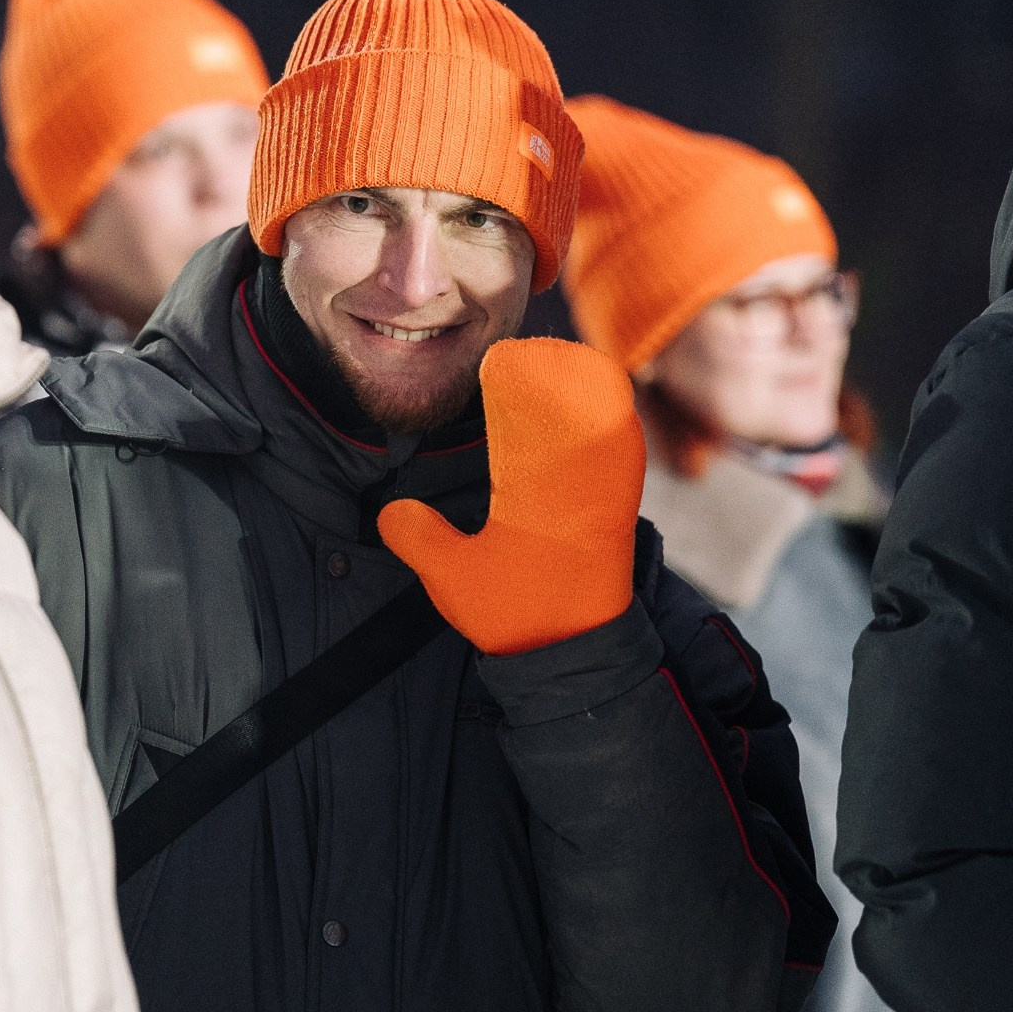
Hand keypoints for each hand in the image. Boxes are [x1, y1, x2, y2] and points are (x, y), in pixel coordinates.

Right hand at [377, 337, 646, 654]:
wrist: (580, 653)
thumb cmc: (521, 614)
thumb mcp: (454, 578)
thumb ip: (418, 538)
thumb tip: (390, 508)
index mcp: (537, 488)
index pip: (529, 414)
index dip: (516, 380)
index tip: (499, 361)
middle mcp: (580, 481)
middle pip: (575, 405)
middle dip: (552, 375)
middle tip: (526, 357)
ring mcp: (608, 493)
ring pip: (606, 421)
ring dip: (584, 393)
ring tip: (558, 372)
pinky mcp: (622, 509)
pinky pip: (622, 450)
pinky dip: (609, 421)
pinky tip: (597, 413)